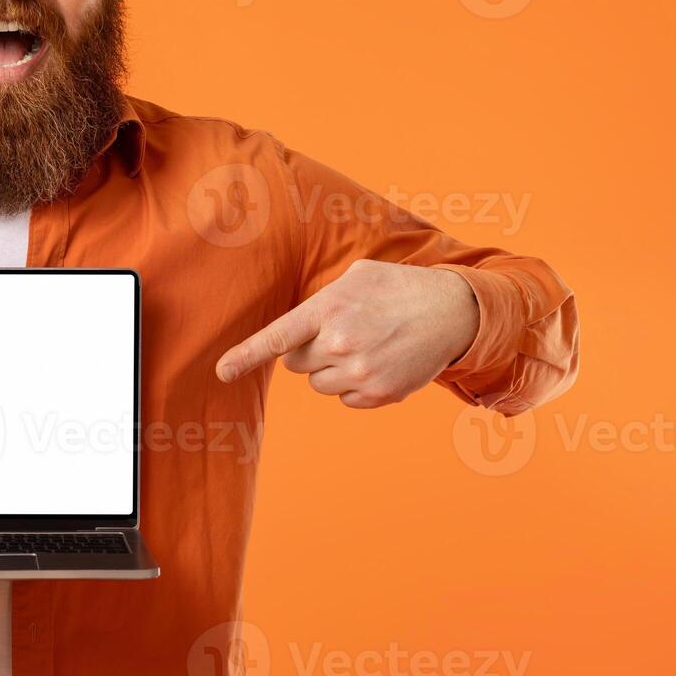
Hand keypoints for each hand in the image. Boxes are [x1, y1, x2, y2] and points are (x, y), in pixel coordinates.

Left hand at [215, 260, 479, 407]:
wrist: (453, 311)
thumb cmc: (398, 288)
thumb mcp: (357, 276)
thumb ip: (322, 299)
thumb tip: (299, 327)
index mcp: (329, 309)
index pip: (278, 337)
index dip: (246, 356)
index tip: (222, 372)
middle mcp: (340, 343)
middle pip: (296, 363)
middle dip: (311, 350)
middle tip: (344, 332)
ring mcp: (360, 372)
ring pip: (318, 383)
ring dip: (332, 369)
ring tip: (365, 345)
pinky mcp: (378, 394)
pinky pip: (345, 399)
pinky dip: (355, 385)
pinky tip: (379, 362)